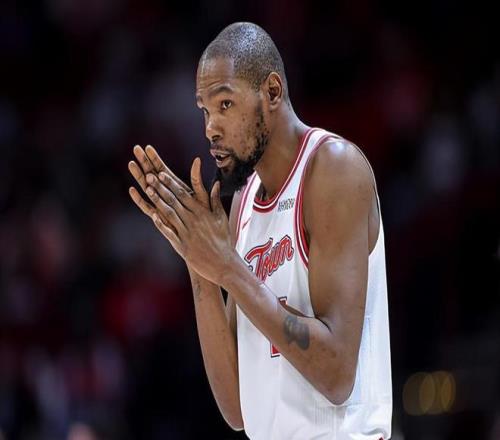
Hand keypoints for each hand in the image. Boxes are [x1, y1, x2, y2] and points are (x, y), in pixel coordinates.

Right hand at [128, 144, 210, 226]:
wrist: (201, 238)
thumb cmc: (203, 218)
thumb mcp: (202, 197)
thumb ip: (197, 180)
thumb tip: (198, 160)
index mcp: (176, 188)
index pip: (163, 169)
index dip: (155, 159)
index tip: (147, 146)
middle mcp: (165, 196)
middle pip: (152, 176)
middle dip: (144, 163)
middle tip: (135, 149)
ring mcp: (161, 206)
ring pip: (147, 189)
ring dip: (139, 177)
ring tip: (131, 164)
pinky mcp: (159, 219)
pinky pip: (147, 208)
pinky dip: (140, 199)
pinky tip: (132, 190)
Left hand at [144, 158, 235, 284]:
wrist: (223, 264)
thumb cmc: (224, 240)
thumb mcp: (222, 218)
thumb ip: (215, 200)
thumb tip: (216, 183)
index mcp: (202, 212)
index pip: (184, 194)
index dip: (171, 183)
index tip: (161, 174)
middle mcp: (193, 220)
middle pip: (174, 201)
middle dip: (161, 188)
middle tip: (149, 176)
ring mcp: (186, 233)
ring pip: (170, 213)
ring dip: (158, 201)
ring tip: (148, 190)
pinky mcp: (182, 245)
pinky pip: (169, 233)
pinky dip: (161, 224)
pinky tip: (152, 215)